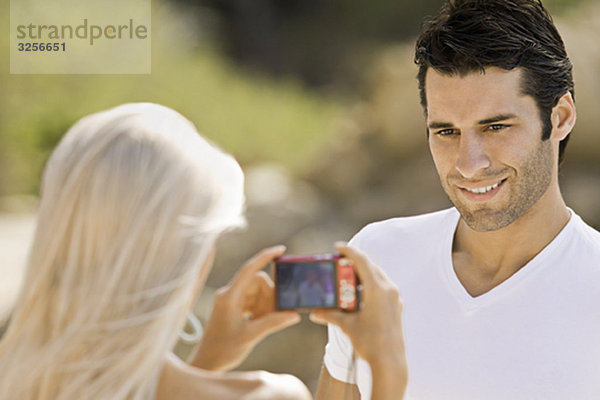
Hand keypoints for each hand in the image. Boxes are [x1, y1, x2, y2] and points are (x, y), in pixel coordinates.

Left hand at [190, 246, 300, 370]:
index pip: (249, 269)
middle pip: (257, 282)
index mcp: (229, 296)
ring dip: (266, 304)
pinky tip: (261, 322)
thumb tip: (294, 314)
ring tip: (266, 322)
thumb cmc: (223, 350)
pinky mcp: (233, 308)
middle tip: (277, 312)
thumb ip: (273, 323)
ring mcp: (230, 301)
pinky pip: (252, 301)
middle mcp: (228, 294)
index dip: (265, 257)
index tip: (281, 250)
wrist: (206, 363)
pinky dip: (261, 309)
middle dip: (270, 295)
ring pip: (257, 292)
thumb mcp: (251, 336)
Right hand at [310, 243, 406, 397]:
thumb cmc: (370, 343)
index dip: (349, 251)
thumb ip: (330, 314)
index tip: (337, 247)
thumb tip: (314, 311)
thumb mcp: (347, 325)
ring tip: (346, 278)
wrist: (390, 362)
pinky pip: (382, 287)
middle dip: (354, 263)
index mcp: (377, 289)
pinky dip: (369, 285)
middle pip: (370, 267)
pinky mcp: (396, 306)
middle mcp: (388, 289)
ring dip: (361, 274)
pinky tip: (358, 293)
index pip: (362, 261)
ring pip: (377, 276)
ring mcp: (394, 297)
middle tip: (338, 263)